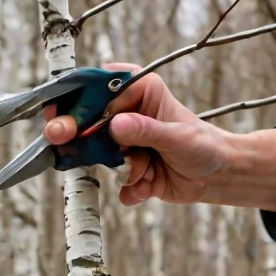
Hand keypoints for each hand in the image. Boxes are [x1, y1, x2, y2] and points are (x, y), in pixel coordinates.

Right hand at [42, 63, 275, 212]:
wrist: (216, 177)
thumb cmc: (203, 146)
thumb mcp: (177, 137)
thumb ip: (146, 131)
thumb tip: (116, 125)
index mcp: (138, 89)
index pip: (96, 88)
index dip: (74, 102)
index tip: (59, 118)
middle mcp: (125, 112)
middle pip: (85, 121)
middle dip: (83, 140)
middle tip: (65, 144)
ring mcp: (122, 140)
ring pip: (99, 155)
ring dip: (123, 170)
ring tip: (145, 171)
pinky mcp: (125, 166)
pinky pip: (114, 180)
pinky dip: (131, 188)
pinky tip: (149, 187)